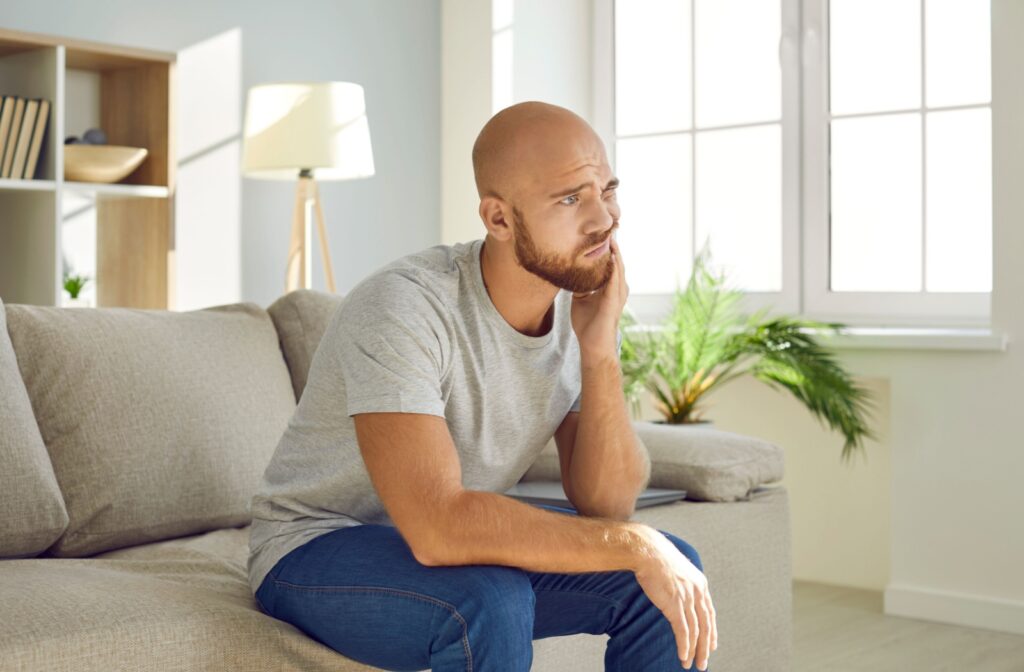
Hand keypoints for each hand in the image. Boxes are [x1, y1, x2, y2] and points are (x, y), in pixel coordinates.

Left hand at [570, 235, 627, 362]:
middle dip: (614, 245)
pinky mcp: (613, 301)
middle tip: (611, 227)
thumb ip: (580, 285)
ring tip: (612, 237)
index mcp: (610, 287)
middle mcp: (617, 289)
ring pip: (618, 268)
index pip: (611, 263)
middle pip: (617, 262)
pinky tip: (610, 256)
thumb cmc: (588, 324)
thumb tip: (570, 273)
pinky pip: (614, 281)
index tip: (603, 233)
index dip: (608, 249)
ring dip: (615, 253)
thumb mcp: (580, 299)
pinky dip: (613, 268)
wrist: (593, 345)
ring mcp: (617, 295)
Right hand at [632, 525, 718, 670]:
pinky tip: (683, 656)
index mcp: (700, 584)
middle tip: (703, 662)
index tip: (712, 645)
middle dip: (706, 647)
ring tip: (692, 664)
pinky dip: (684, 646)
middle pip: (705, 626)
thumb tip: (678, 593)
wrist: (647, 551)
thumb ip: (682, 584)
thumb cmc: (656, 558)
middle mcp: (697, 592)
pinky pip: (683, 631)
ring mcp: (687, 599)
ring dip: (695, 651)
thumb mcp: (677, 570)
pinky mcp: (675, 605)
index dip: (711, 631)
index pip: (710, 613)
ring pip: (696, 632)